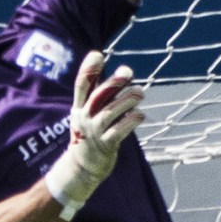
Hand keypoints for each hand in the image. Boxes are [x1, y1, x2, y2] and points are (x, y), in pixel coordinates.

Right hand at [50, 51, 142, 215]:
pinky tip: (140, 115)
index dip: (88, 69)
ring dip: (126, 101)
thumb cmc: (92, 133)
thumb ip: (105, 94)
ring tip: (140, 93)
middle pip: (98, 97)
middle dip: (112, 83)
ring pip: (111, 113)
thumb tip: (124, 70)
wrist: (82, 167)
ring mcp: (94, 132)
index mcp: (80, 107)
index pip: (82, 85)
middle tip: (128, 72)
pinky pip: (118, 132)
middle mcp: (85, 117)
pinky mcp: (106, 146)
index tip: (98, 54)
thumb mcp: (90, 113)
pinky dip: (130, 122)